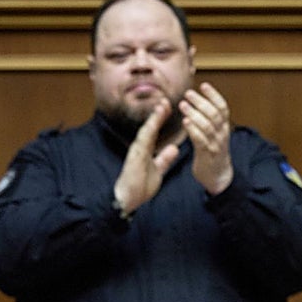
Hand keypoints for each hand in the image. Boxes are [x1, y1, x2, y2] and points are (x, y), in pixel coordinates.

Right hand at [113, 99, 180, 213]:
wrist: (127, 201)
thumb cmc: (139, 187)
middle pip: (150, 128)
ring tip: (161, 107)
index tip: (169, 107)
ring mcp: (136, 152)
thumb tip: (174, 148)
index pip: (154, 131)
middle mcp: (140, 148)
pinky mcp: (134, 158)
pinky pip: (142, 143)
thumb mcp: (158, 172)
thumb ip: (165, 159)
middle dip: (158, 114)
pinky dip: (148, 132)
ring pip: (146, 132)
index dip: (161, 119)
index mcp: (145, 150)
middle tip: (165, 100)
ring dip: (153, 119)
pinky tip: (153, 123)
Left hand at [180, 82, 232, 194]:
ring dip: (194, 113)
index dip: (213, 95)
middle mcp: (222, 134)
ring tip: (183, 104)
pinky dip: (193, 129)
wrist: (218, 177)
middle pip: (214, 113)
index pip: (222, 107)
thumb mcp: (215, 134)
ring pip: (207, 125)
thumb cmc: (213, 154)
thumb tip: (199, 103)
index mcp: (224, 127)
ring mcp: (215, 144)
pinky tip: (185, 122)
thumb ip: (209, 121)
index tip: (203, 85)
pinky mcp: (207, 154)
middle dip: (201, 101)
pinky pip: (201, 140)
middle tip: (188, 93)